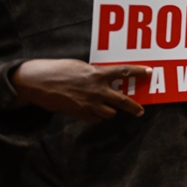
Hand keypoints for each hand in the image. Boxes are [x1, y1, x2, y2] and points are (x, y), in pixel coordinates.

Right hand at [11, 60, 151, 122]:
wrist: (36, 83)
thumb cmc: (57, 70)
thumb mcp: (80, 67)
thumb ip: (95, 74)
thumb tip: (104, 80)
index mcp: (97, 74)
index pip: (124, 71)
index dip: (138, 72)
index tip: (150, 72)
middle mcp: (96, 90)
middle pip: (123, 101)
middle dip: (134, 107)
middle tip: (140, 111)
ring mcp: (89, 104)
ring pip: (110, 113)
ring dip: (110, 111)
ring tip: (106, 107)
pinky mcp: (79, 114)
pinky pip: (95, 119)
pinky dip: (96, 116)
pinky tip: (91, 111)